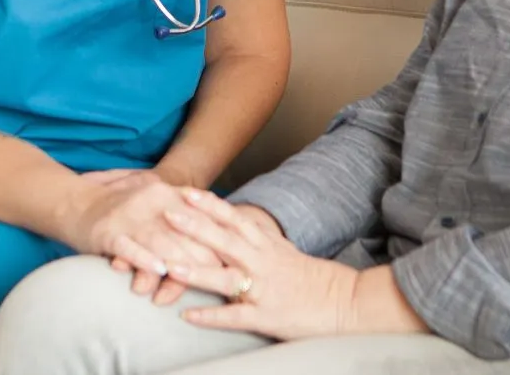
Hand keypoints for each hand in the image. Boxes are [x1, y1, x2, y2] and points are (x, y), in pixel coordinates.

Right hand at [60, 169, 220, 289]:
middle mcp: (149, 201)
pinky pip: (129, 246)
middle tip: (225, 279)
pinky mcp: (108, 231)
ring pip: (160, 240)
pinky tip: (158, 271)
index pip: (199, 217)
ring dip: (180, 262)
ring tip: (199, 279)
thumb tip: (216, 241)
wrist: (75, 204)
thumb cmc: (122, 210)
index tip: (238, 260)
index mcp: (165, 192)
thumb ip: (182, 218)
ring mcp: (128, 215)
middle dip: (206, 257)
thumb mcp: (154, 206)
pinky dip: (145, 259)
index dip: (218, 239)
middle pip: (185, 231)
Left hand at [162, 189, 362, 339]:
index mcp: (266, 245)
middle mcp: (262, 262)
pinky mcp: (266, 317)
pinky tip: (188, 316)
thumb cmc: (309, 276)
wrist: (342, 302)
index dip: (210, 205)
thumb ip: (257, 235)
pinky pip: (235, 317)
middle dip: (195, 226)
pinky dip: (211, 317)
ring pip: (225, 278)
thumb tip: (232, 219)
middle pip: (225, 241)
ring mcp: (263, 289)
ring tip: (169, 266)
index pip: (234, 219)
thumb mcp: (283, 248)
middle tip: (167, 213)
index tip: (186, 192)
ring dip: (196, 272)